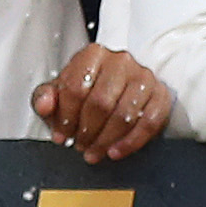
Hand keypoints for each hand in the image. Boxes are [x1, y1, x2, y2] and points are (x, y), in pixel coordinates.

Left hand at [32, 42, 166, 162]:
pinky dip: (130, 142)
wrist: (117, 90)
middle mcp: (121, 61)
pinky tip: (115, 152)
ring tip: (94, 152)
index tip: (61, 136)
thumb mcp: (59, 92)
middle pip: (101, 103)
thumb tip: (45, 104)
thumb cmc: (86, 91)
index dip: (65, 117)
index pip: (76, 87)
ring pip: (124, 114)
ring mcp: (144, 77)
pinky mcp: (161, 95)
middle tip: (80, 146)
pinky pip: (149, 123)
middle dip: (87, 131)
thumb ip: (44, 97)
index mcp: (93, 55)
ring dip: (106, 140)